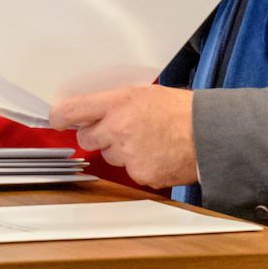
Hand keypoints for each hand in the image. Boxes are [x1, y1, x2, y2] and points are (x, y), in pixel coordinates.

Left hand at [48, 86, 197, 188]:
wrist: (210, 134)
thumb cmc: (182, 111)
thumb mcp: (145, 94)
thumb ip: (116, 102)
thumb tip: (94, 110)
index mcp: (118, 103)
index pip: (73, 110)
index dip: (59, 117)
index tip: (56, 120)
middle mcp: (118, 128)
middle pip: (86, 138)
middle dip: (97, 136)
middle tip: (117, 131)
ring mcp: (128, 154)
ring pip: (109, 156)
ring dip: (121, 151)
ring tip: (148, 141)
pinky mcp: (140, 174)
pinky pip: (129, 172)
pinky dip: (140, 166)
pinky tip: (158, 155)